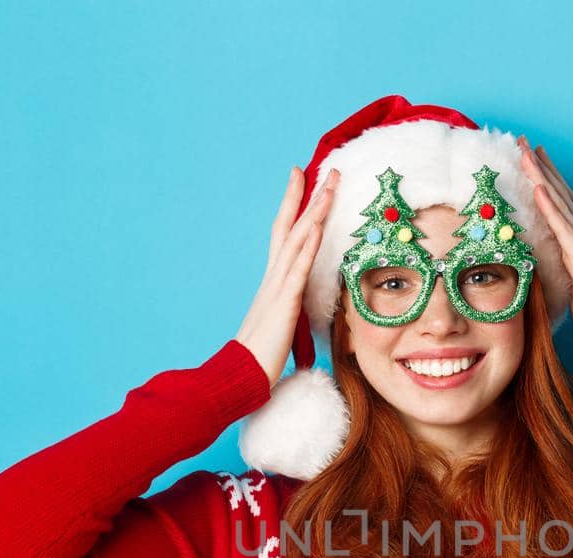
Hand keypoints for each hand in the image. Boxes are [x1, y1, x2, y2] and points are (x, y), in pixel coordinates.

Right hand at [235, 166, 339, 384]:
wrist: (242, 373)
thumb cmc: (261, 354)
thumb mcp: (283, 323)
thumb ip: (291, 306)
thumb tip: (301, 302)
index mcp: (275, 280)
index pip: (286, 233)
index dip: (294, 204)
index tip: (303, 176)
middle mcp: (275, 276)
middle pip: (291, 226)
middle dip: (309, 196)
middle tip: (327, 169)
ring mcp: (278, 287)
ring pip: (297, 240)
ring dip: (314, 212)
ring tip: (329, 186)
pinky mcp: (284, 303)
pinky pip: (297, 269)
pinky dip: (307, 246)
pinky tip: (316, 226)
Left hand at [517, 136, 572, 358]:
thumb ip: (563, 279)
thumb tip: (548, 277)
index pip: (560, 208)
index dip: (545, 183)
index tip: (531, 161)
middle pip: (559, 195)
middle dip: (540, 168)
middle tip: (524, 142)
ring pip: (559, 203)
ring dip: (541, 176)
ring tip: (526, 152)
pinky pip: (563, 228)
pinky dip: (549, 206)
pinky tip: (538, 186)